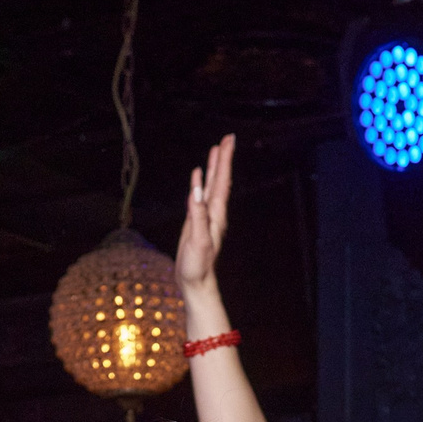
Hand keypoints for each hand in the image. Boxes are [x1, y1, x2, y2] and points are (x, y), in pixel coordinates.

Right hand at [175, 134, 235, 294]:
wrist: (195, 282)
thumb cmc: (198, 265)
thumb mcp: (198, 240)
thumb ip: (197, 215)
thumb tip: (196, 190)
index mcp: (216, 214)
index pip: (221, 182)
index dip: (224, 161)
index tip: (227, 142)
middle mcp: (214, 212)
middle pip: (220, 180)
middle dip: (223, 159)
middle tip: (226, 139)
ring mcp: (206, 216)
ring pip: (211, 186)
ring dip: (214, 168)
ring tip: (215, 151)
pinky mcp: (197, 221)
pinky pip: (200, 196)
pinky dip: (200, 183)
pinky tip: (198, 176)